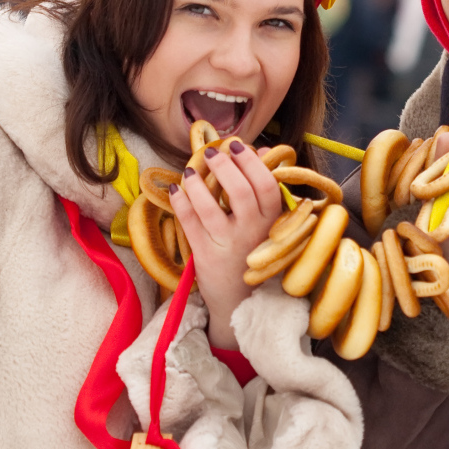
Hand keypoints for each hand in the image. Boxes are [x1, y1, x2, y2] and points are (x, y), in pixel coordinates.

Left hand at [169, 141, 283, 350]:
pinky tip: (176, 189)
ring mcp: (228, 245)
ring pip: (210, 208)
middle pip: (240, 192)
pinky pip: (189, 225)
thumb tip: (261, 151)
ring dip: (198, 184)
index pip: (266, 185)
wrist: (240, 302)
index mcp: (272, 223)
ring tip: (190, 170)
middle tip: (211, 152)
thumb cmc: (254, 254)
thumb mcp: (268, 224)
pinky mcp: (205, 256)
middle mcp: (252, 233)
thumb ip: (265, 189)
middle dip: (224, 167)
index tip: (237, 146)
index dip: (251, 162)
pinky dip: (180, 203)